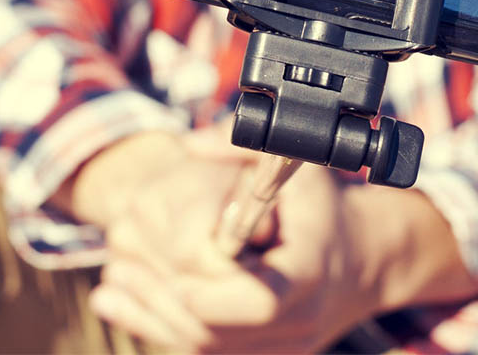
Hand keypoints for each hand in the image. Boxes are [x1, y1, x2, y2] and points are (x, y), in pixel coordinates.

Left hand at [91, 140, 376, 352]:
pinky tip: (120, 302)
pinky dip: (160, 325)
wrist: (365, 261)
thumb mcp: (293, 168)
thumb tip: (190, 143)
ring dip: (152, 313)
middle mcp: (297, 324)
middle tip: (116, 266)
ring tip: (112, 282)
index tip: (168, 265)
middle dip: (160, 297)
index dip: (204, 288)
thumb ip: (241, 149)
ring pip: (204, 346)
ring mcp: (280, 349)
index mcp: (310, 276)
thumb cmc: (324, 210)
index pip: (254, 302)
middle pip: (215, 329)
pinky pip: (205, 349)